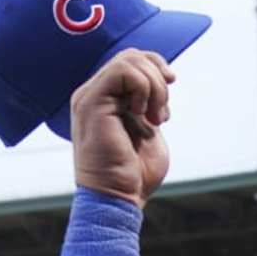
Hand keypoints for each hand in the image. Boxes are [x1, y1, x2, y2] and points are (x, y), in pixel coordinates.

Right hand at [69, 49, 173, 207]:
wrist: (118, 200)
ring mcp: (89, 97)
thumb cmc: (134, 176)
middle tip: (162, 116)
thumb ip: (149, 103)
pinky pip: (123, 70)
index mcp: (104, 101)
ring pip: (129, 60)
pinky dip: (143, 88)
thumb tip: (165, 77)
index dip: (156, 71)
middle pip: (132, 56)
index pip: (131, 62)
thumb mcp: (148, 130)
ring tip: (155, 119)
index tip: (167, 104)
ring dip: (154, 87)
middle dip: (158, 79)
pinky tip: (142, 115)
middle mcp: (93, 95)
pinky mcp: (91, 102)